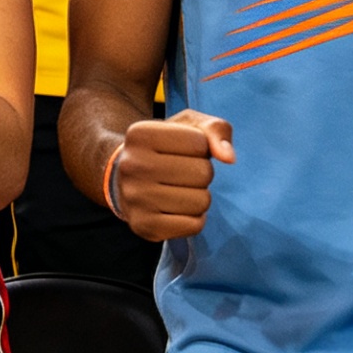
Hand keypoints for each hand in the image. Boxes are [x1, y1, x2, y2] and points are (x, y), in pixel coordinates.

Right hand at [109, 110, 234, 241]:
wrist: (123, 181)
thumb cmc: (163, 150)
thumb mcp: (186, 126)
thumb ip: (214, 128)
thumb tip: (228, 157)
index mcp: (140, 134)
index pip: (199, 143)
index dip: (200, 148)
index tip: (178, 151)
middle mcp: (132, 165)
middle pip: (203, 173)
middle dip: (201, 173)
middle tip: (180, 174)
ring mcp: (135, 198)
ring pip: (201, 201)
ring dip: (199, 197)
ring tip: (178, 191)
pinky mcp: (143, 226)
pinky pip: (194, 226)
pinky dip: (194, 219)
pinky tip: (176, 210)